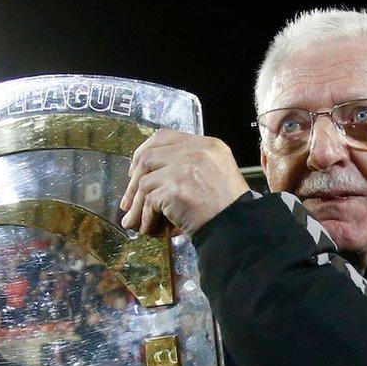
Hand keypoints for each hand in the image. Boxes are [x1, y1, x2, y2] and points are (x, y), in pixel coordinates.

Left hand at [120, 129, 249, 234]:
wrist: (238, 228)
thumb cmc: (228, 208)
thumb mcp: (216, 174)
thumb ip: (189, 167)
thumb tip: (150, 179)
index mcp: (207, 145)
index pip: (165, 137)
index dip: (144, 152)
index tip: (135, 169)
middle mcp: (195, 151)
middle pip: (148, 157)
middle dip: (133, 182)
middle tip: (128, 201)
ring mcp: (184, 169)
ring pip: (144, 182)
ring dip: (136, 205)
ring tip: (134, 221)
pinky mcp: (175, 189)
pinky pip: (148, 202)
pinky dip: (144, 218)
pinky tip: (148, 228)